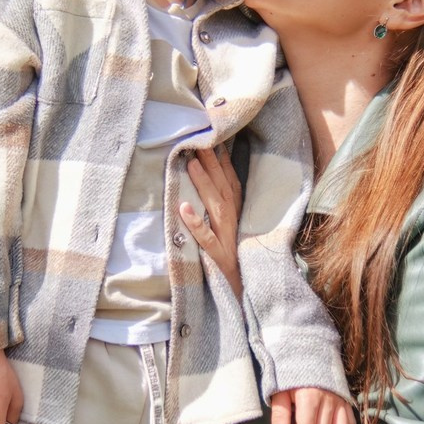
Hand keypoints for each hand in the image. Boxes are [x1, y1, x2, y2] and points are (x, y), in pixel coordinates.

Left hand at [179, 146, 243, 297]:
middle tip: (198, 140)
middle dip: (211, 163)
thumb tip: (208, 170)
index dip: (222, 158)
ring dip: (204, 185)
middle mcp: (232, 219)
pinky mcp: (215, 254)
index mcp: (235, 210)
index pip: (229, 179)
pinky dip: (195, 223)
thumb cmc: (231, 251)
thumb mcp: (228, 222)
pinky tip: (184, 208)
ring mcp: (224, 236)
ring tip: (191, 165)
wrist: (240, 287)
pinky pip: (204, 237)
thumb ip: (221, 198)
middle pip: (222, 187)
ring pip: (214, 206)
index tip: (211, 136)